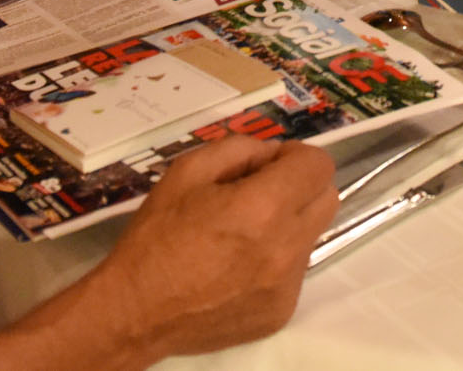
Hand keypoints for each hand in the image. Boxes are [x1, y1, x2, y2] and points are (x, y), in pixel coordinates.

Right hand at [93, 135, 337, 360]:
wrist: (135, 312)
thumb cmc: (156, 237)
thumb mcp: (187, 172)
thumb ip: (239, 150)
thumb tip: (271, 155)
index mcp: (264, 207)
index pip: (318, 165)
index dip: (294, 157)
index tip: (267, 166)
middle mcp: (286, 247)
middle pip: (327, 198)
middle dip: (301, 186)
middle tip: (261, 193)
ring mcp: (287, 285)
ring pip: (310, 236)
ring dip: (288, 225)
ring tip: (242, 236)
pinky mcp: (281, 312)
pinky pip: (294, 273)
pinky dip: (274, 262)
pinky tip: (236, 268)